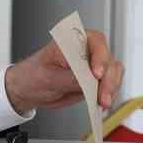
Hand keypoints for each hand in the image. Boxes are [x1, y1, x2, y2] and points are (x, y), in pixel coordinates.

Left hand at [2, 29, 123, 115]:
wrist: (29, 90)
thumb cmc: (33, 75)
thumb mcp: (48, 77)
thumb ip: (70, 78)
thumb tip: (89, 81)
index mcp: (72, 40)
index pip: (95, 41)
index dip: (100, 56)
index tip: (96, 74)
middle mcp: (86, 50)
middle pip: (108, 59)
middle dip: (108, 79)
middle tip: (102, 96)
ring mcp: (92, 65)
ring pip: (113, 72)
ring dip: (111, 88)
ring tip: (102, 103)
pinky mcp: (94, 80)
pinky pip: (110, 85)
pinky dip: (109, 94)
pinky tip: (102, 103)